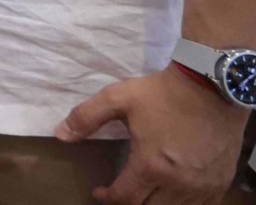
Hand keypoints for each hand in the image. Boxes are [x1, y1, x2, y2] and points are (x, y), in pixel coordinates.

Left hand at [57, 66, 249, 203]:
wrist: (211, 87)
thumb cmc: (163, 93)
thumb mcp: (118, 98)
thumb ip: (86, 117)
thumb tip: (60, 134)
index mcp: (151, 166)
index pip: (125, 198)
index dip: (108, 198)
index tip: (98, 192)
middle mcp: (178, 183)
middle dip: (130, 204)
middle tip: (119, 194)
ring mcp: (203, 186)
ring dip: (155, 204)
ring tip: (142, 194)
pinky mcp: (220, 182)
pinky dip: (182, 204)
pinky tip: (172, 194)